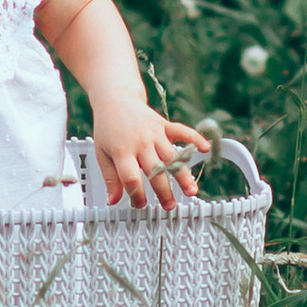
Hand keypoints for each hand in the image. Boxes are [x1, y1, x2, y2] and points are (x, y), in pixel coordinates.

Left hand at [91, 105, 209, 208]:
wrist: (116, 100)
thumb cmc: (108, 129)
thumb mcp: (102, 154)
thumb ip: (110, 178)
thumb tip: (113, 201)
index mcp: (122, 151)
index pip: (131, 178)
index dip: (137, 195)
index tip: (141, 205)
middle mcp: (141, 142)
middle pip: (156, 170)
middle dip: (164, 191)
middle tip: (170, 206)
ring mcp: (155, 133)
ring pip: (172, 156)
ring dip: (183, 175)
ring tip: (191, 191)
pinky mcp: (164, 125)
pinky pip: (182, 131)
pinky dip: (195, 139)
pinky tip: (205, 149)